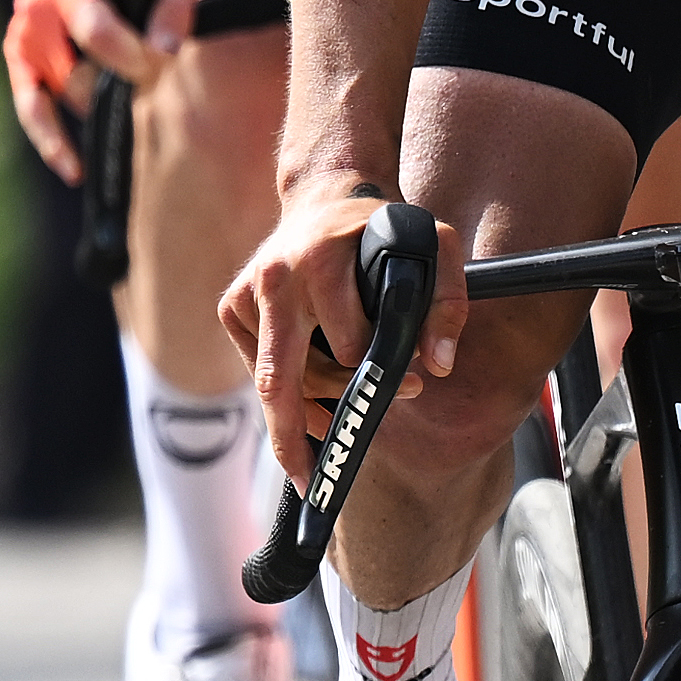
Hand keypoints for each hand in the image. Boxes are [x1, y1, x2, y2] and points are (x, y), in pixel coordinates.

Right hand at [0, 0, 186, 170]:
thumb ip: (175, 4)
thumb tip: (166, 54)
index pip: (91, 27)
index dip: (126, 54)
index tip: (160, 65)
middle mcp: (36, 6)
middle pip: (72, 69)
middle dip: (113, 86)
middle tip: (151, 90)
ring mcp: (23, 35)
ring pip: (55, 93)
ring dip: (93, 106)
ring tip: (127, 119)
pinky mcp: (20, 59)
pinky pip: (30, 107)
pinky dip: (50, 139)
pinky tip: (74, 168)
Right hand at [218, 171, 441, 482]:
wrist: (327, 195)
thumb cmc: (385, 228)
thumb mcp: (435, 246)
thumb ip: (448, 301)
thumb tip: (437, 365)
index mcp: (320, 261)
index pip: (346, 347)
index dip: (379, 377)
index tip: (411, 387)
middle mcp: (274, 278)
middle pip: (283, 380)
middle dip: (297, 440)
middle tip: (317, 485)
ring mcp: (245, 295)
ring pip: (276, 381)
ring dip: (308, 414)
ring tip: (337, 436)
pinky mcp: (232, 308)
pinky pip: (262, 370)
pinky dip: (288, 396)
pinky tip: (315, 411)